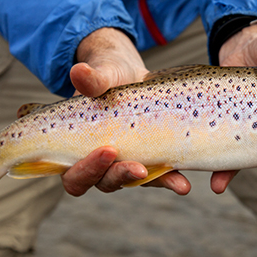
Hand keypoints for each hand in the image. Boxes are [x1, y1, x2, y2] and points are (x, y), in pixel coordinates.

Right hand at [62, 27, 192, 195]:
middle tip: (139, 168)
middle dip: (121, 177)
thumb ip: (91, 79)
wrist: (130, 75)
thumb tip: (78, 71)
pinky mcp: (147, 160)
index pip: (73, 176)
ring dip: (152, 183)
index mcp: (75, 149)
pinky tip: (183, 184)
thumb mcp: (101, 75)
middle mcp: (98, 163)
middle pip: (104, 183)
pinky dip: (170, 180)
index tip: (108, 150)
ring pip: (132, 182)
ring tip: (176, 183)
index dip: (87, 171)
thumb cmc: (107, 77)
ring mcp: (124, 163)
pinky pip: (157, 176)